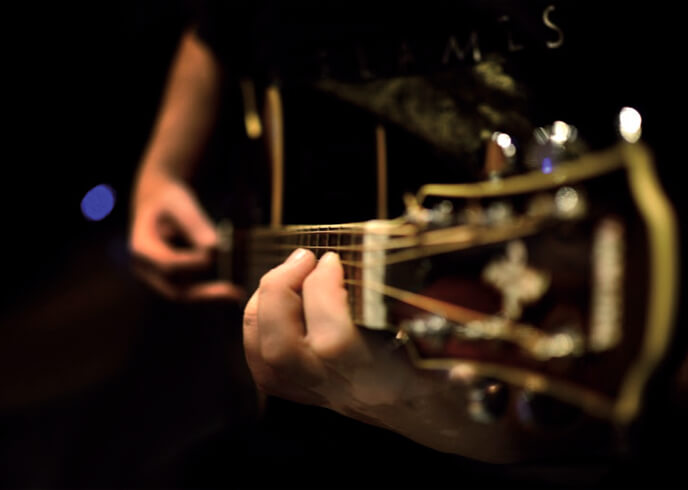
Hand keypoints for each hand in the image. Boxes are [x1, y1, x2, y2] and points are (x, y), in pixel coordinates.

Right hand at [129, 168, 241, 301]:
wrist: (155, 203)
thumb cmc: (167, 200)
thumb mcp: (179, 204)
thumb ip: (194, 225)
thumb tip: (214, 248)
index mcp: (140, 248)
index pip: (167, 264)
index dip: (192, 263)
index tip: (216, 253)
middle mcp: (146, 269)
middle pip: (175, 291)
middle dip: (206, 295)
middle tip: (235, 294)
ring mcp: (157, 278)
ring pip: (185, 295)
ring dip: (211, 297)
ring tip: (237, 294)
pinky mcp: (170, 280)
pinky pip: (191, 291)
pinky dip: (210, 292)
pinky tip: (231, 290)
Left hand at [243, 248, 539, 462]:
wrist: (449, 419)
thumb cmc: (462, 370)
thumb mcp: (463, 336)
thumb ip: (447, 299)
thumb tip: (412, 245)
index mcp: (387, 379)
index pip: (332, 341)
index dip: (322, 290)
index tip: (334, 258)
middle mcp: (347, 389)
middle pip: (282, 349)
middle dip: (279, 290)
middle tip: (305, 257)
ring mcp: (325, 394)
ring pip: (266, 359)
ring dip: (264, 305)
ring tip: (289, 272)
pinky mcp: (313, 392)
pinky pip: (265, 368)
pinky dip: (259, 328)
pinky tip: (280, 300)